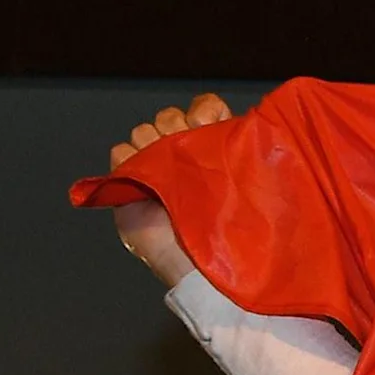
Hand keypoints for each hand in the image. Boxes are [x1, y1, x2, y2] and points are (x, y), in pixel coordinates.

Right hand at [108, 93, 233, 289]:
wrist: (205, 266)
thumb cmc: (236, 234)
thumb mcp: (252, 186)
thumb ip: (248, 157)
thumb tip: (254, 127)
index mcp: (213, 151)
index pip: (203, 108)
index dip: (204, 111)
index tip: (210, 125)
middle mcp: (183, 156)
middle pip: (168, 116)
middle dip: (178, 127)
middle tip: (192, 155)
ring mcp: (154, 167)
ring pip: (144, 129)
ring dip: (155, 143)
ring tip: (171, 171)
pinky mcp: (129, 181)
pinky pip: (120, 151)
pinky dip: (131, 158)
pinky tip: (148, 178)